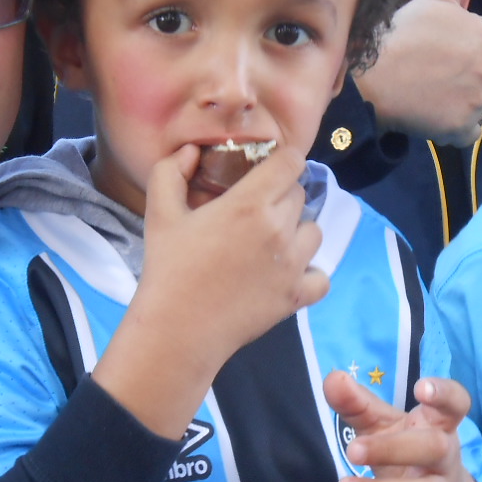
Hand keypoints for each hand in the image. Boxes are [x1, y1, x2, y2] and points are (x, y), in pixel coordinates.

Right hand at [93, 144, 327, 438]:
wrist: (178, 330)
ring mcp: (293, 265)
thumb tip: (191, 151)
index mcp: (249, 203)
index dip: (281, 160)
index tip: (268, 170)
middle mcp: (279, 230)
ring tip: (270, 243)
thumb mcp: (159, 213)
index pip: (291, 161)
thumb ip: (171, 170)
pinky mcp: (297, 296)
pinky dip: (310, 274)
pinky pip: (322, 276)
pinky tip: (287, 273)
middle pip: (299, 195)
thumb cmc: (168, 269)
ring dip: (297, 231)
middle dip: (280, 196)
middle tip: (254, 212)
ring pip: (314, 231)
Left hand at [326, 371, 481, 481]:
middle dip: (394, 449)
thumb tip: (332, 378)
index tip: (422, 388)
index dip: (445, 393)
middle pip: (434, 449)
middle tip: (353, 450)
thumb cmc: (408, 452)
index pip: (456, 404)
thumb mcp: (383, 425)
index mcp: (438, 425)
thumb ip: (358, 403)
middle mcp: (446, 459)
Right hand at [354, 0, 481, 147]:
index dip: (466, 52)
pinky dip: (452, 127)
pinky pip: (467, 132)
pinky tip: (430, 113)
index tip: (440, 53)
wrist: (369, 78)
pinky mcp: (463, 130)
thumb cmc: (401, 35)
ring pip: (479, 106)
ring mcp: (479, 103)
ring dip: (460, 103)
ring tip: (429, 92)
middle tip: (431, 73)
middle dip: (466, 78)